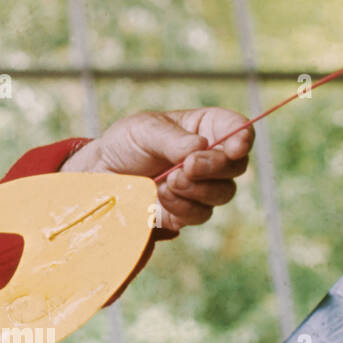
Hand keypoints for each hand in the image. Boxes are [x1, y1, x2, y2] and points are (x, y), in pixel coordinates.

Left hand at [60, 108, 252, 233]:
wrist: (99, 174)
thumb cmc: (125, 144)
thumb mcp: (143, 130)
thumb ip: (171, 138)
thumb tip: (200, 148)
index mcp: (205, 129)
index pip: (237, 129)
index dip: (243, 137)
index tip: (235, 146)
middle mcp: (210, 158)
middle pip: (236, 166)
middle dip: (215, 166)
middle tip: (188, 166)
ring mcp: (201, 186)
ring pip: (223, 193)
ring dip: (198, 188)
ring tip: (168, 180)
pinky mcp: (186, 211)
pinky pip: (200, 214)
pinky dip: (182, 206)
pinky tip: (160, 195)